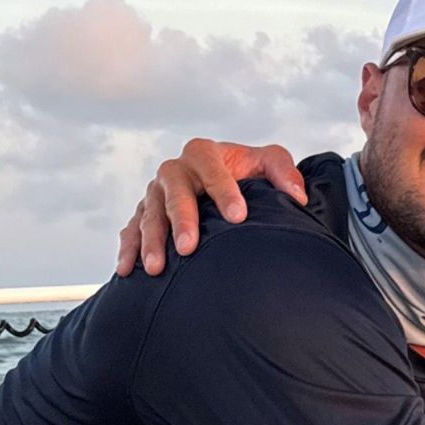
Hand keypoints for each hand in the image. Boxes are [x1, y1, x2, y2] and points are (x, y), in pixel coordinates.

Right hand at [117, 139, 307, 276]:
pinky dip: (128, 248)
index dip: (224, 191)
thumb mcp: (268, 162)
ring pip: (149, 215)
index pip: (211, 169)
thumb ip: (284, 171)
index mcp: (203, 154)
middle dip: (181, 220)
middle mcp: (175, 171)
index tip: (238, 217)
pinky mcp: (145, 213)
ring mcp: (156, 193)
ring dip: (150, 241)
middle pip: (174, 194)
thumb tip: (297, 197)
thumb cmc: (246, 173)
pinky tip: (127, 270)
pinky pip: (132, 229)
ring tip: (156, 267)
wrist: (223, 185)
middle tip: (189, 247)